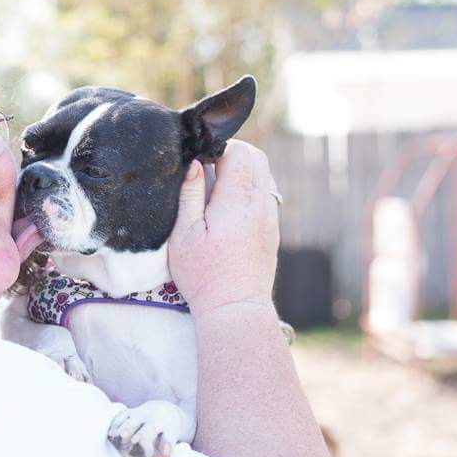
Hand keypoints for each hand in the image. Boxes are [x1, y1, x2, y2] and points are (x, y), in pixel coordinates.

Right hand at [167, 140, 279, 313]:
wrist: (235, 307)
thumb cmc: (203, 273)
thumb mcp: (184, 234)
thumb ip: (189, 194)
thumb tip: (193, 163)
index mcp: (237, 200)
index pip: (239, 152)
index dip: (217, 149)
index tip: (200, 163)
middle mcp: (260, 204)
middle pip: (257, 156)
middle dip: (232, 153)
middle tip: (207, 169)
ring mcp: (270, 217)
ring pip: (264, 174)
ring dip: (242, 171)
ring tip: (217, 188)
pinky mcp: (272, 230)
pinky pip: (266, 194)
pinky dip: (249, 189)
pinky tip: (228, 207)